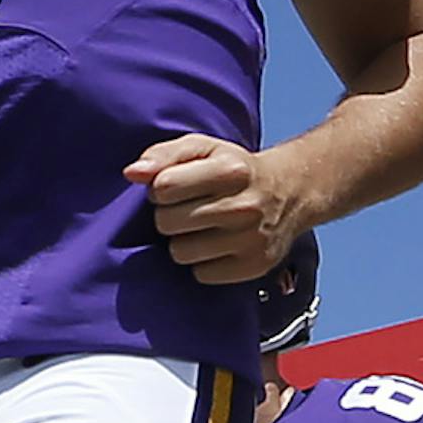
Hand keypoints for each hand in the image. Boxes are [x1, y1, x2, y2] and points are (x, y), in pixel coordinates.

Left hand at [129, 134, 309, 282]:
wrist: (290, 193)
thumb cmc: (234, 169)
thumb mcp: (202, 148)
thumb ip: (163, 155)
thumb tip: (132, 174)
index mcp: (231, 170)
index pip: (163, 187)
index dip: (160, 188)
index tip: (174, 187)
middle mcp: (245, 206)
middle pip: (167, 222)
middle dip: (169, 216)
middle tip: (187, 209)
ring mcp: (251, 239)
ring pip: (181, 252)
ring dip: (183, 242)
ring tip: (200, 228)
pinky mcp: (254, 267)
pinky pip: (201, 274)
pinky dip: (202, 263)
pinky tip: (216, 246)